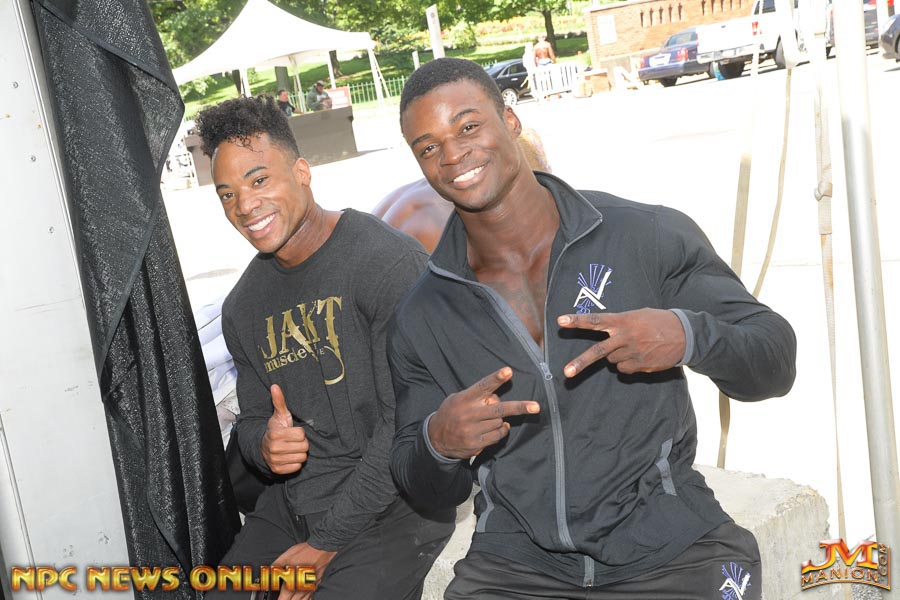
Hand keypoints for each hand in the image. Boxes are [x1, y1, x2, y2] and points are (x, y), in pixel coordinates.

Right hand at [261, 384, 308, 474]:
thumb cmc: (276, 430)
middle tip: (294, 441)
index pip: (302, 434)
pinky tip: (289, 457)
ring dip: (299, 453)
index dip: (300, 433)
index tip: (293, 432)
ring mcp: (275, 460)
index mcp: (276, 434)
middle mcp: (274, 448)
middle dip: (301, 443)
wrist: (263, 447)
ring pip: (302, 458)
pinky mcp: (277, 470)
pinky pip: (297, 467)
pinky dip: (295, 463)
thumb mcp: (279, 415)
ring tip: (292, 449)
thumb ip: (279, 401)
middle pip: (304, 447)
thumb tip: (275, 386)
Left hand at [273, 542, 335, 599]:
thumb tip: (267, 574)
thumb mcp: (285, 558)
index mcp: (292, 583)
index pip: (283, 599)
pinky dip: (306, 599)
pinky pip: (311, 597)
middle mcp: (302, 588)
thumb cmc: (304, 552)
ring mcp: (310, 587)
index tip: (275, 599)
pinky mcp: (316, 584)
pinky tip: (304, 598)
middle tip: (283, 598)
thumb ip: (274, 568)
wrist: (322, 548)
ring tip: (292, 598)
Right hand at [428, 367, 539, 459]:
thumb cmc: (452, 413)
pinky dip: (501, 431)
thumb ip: (476, 397)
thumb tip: (497, 399)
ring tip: (488, 419)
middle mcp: (469, 414)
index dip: (496, 378)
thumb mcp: (458, 399)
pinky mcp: (476, 443)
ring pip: (500, 422)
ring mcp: (472, 430)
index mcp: (465, 398)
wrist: (435, 438)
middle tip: (536, 407)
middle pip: (499, 409)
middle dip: (519, 407)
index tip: (508, 371)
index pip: (483, 386)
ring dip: (500, 420)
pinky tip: (494, 428)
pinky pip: (498, 436)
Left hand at [557, 308, 685, 375]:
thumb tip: (605, 334)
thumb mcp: (638, 315)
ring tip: (634, 346)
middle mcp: (625, 338)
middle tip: (566, 372)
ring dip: (617, 355)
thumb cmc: (658, 321)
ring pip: (611, 360)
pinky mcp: (640, 366)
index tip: (561, 321)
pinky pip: (623, 369)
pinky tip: (640, 355)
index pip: (596, 320)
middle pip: (598, 352)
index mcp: (623, 321)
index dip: (577, 321)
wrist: (685, 335)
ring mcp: (633, 353)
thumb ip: (619, 323)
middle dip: (581, 363)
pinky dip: (627, 364)